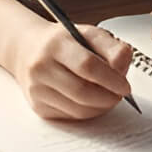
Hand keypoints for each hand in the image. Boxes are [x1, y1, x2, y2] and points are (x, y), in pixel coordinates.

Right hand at [11, 19, 133, 120]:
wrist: (27, 50)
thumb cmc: (63, 43)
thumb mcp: (88, 34)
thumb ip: (112, 47)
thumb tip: (122, 67)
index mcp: (55, 44)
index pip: (87, 66)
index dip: (111, 79)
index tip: (125, 87)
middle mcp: (41, 67)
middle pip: (82, 92)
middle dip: (108, 98)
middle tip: (119, 95)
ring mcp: (36, 89)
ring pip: (78, 110)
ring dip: (100, 108)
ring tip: (107, 97)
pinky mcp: (38, 106)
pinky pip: (71, 117)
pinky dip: (87, 112)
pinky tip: (90, 101)